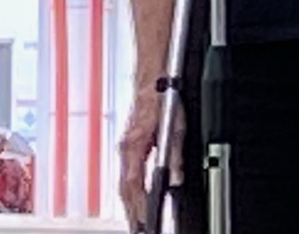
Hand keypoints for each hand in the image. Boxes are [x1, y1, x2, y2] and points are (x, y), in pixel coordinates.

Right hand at [117, 88, 182, 231]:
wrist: (152, 80)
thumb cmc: (162, 98)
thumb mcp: (176, 128)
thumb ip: (175, 157)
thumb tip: (175, 178)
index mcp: (134, 146)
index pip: (133, 185)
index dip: (139, 205)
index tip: (145, 220)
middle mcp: (125, 149)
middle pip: (124, 188)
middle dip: (131, 211)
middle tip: (138, 227)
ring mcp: (125, 148)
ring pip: (123, 182)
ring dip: (129, 202)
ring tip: (136, 220)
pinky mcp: (128, 145)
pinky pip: (126, 172)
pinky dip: (130, 188)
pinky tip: (135, 196)